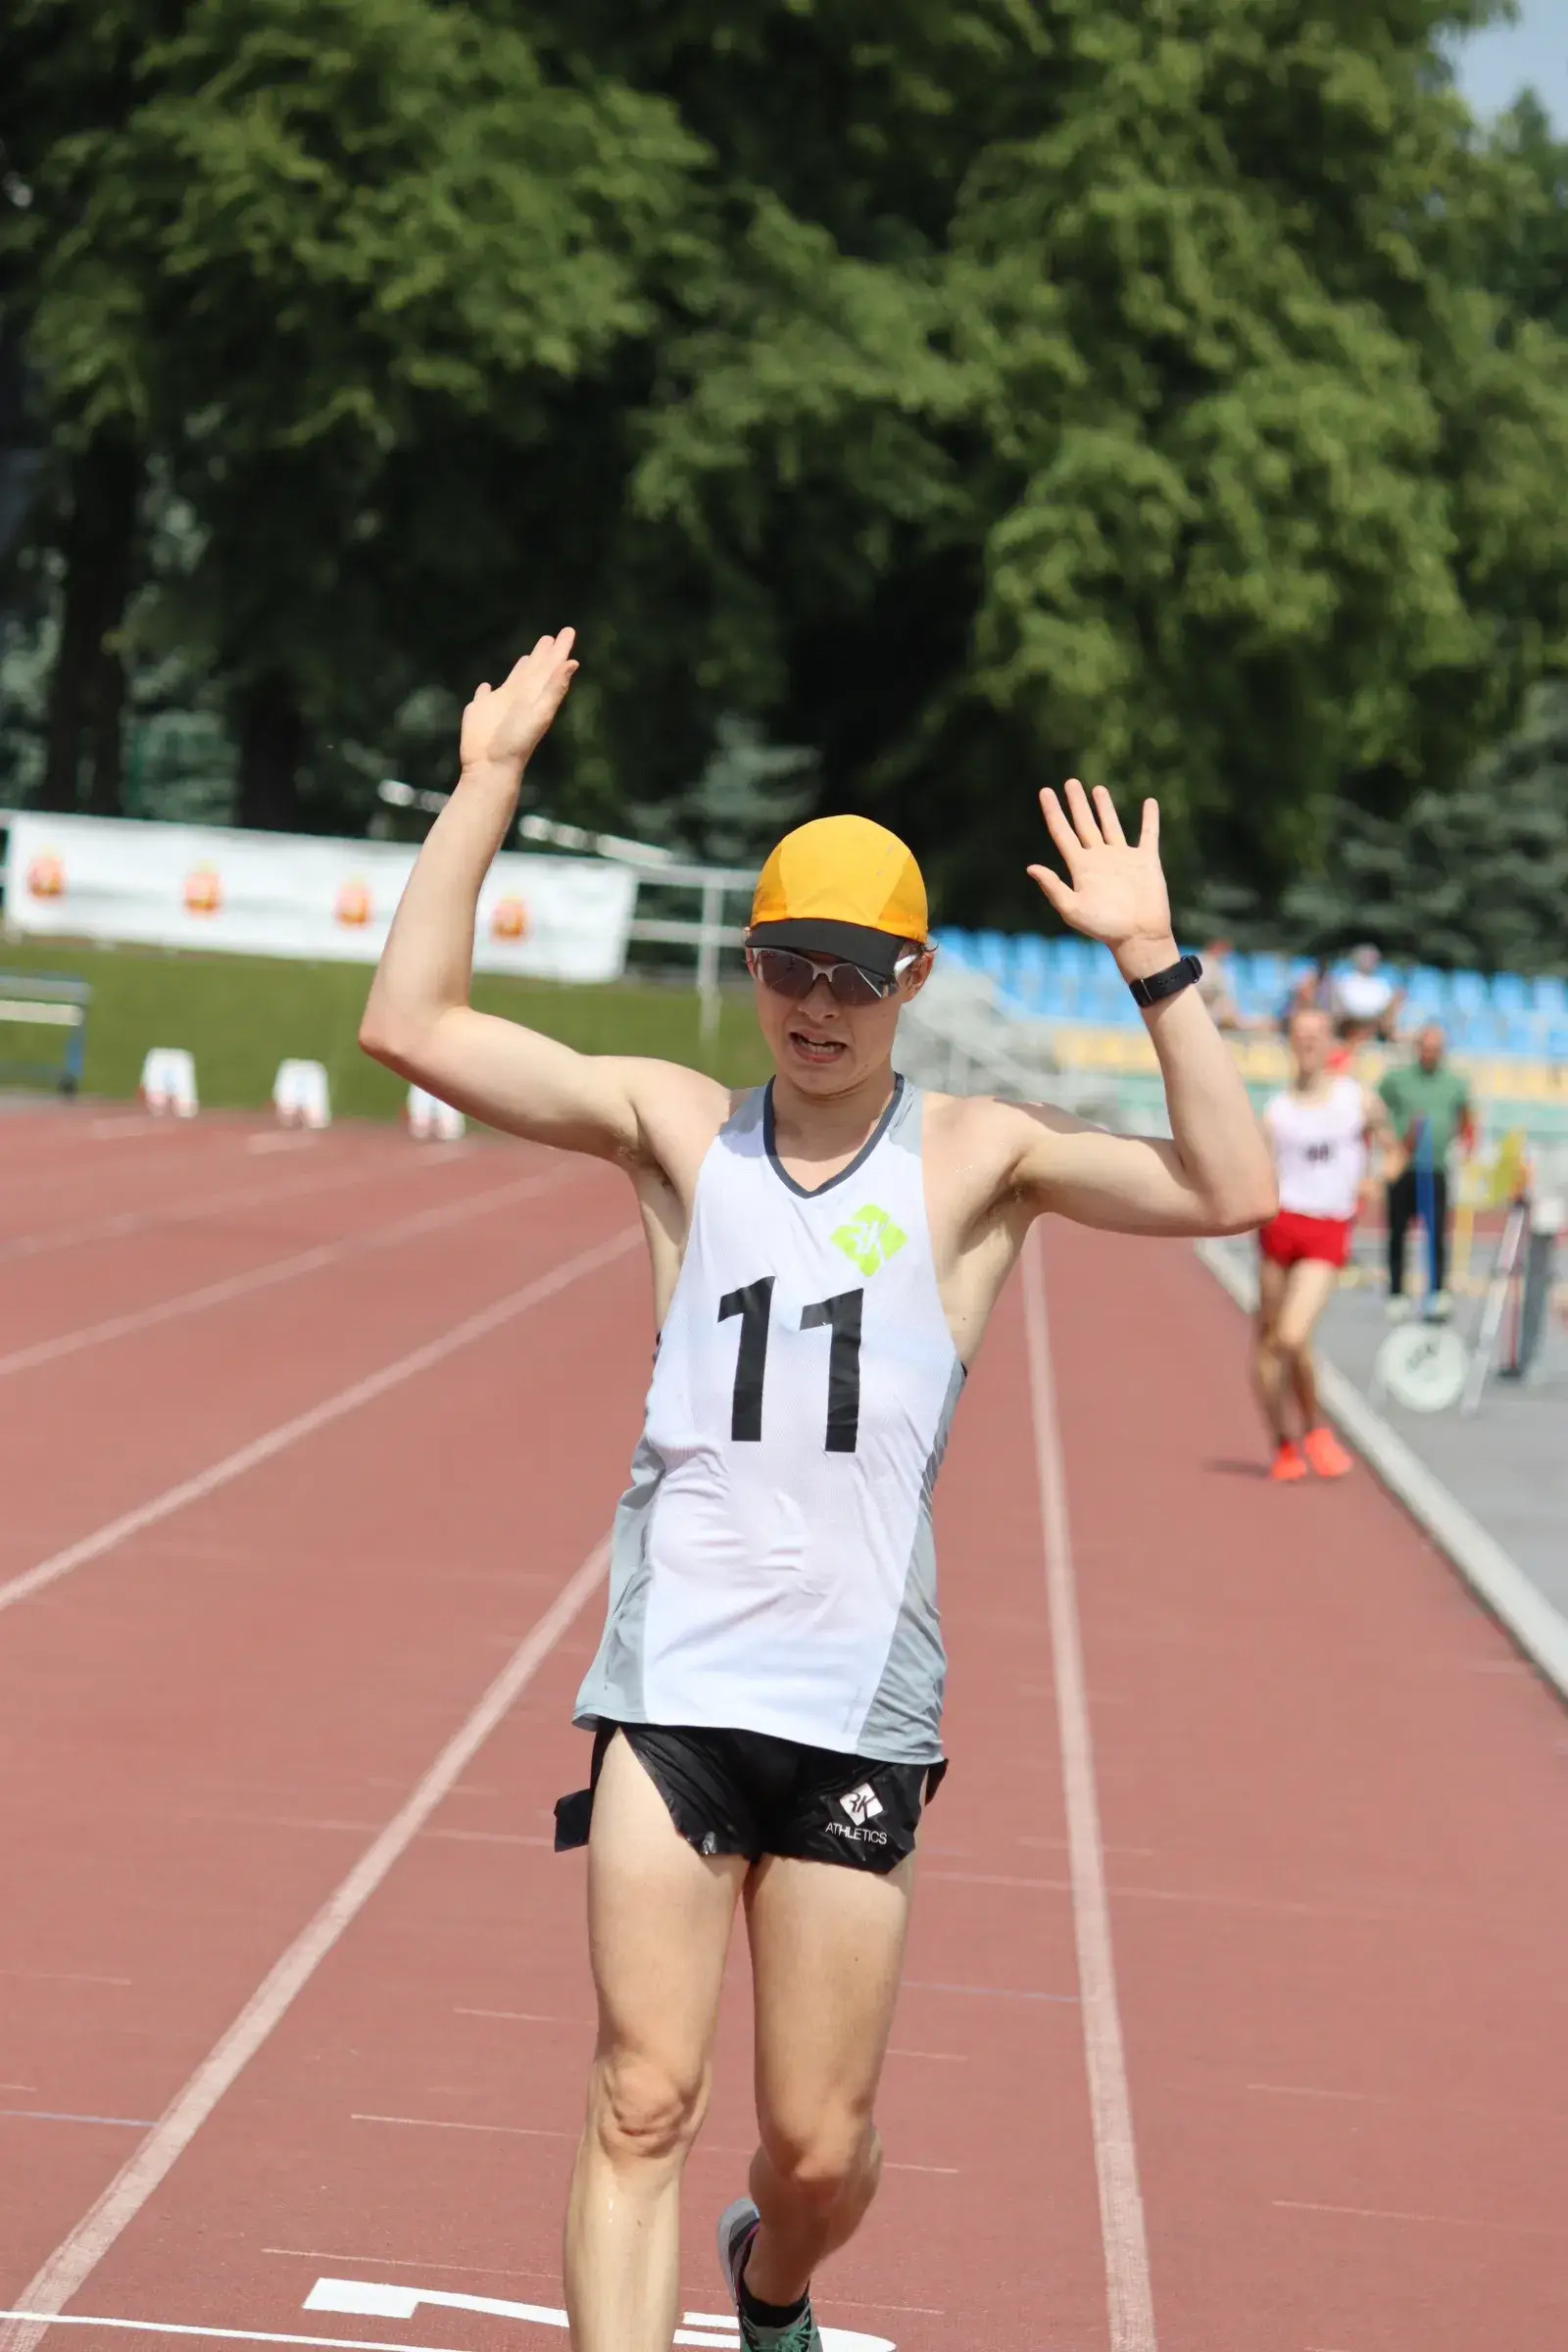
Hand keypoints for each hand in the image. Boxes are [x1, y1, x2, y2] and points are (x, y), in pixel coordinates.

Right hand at [459, 629, 578, 777]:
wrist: (490, 767)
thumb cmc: (516, 742)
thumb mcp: (540, 712)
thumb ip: (554, 688)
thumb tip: (572, 662)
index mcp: (536, 696)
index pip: (551, 667)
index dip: (559, 650)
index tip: (568, 631)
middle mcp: (520, 698)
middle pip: (535, 670)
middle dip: (544, 654)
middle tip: (551, 637)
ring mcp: (499, 705)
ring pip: (513, 681)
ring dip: (521, 669)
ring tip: (527, 656)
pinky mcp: (479, 711)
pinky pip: (483, 696)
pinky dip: (485, 690)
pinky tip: (486, 686)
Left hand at [1027, 779, 1175, 980]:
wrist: (1138, 936)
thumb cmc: (1104, 927)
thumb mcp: (1073, 909)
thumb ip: (1053, 887)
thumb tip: (1031, 867)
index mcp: (1080, 867)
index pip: (1062, 833)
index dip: (1053, 812)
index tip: (1045, 792)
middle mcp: (1099, 859)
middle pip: (1084, 824)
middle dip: (1077, 803)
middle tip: (1070, 782)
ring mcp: (1122, 858)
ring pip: (1111, 825)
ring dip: (1104, 807)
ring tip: (1097, 789)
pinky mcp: (1145, 860)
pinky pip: (1148, 834)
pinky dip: (1149, 819)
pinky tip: (1149, 803)